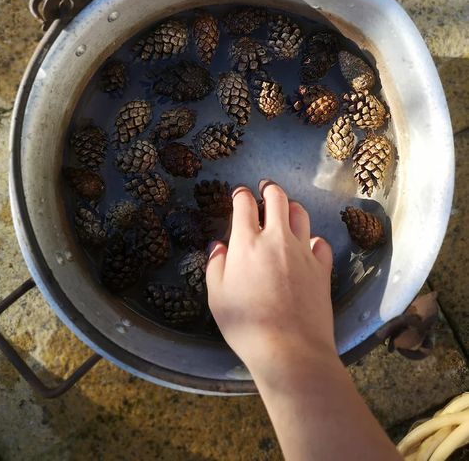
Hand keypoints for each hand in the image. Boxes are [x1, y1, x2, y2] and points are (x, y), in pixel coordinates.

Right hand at [206, 179, 336, 382]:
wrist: (289, 349)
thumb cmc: (246, 325)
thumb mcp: (217, 296)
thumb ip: (216, 266)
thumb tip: (218, 246)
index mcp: (247, 243)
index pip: (244, 204)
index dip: (240, 194)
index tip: (239, 194)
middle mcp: (277, 239)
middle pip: (277, 199)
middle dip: (269, 189)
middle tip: (265, 188)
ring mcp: (303, 252)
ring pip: (300, 214)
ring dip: (291, 207)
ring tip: (285, 210)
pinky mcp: (322, 268)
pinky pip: (320, 242)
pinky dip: (312, 238)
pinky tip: (307, 245)